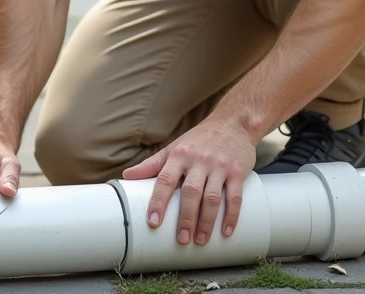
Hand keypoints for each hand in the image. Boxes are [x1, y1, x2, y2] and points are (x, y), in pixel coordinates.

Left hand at [122, 115, 254, 245]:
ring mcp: (220, 166)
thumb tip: (126, 176)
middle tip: (182, 239)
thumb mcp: (173, 148)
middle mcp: (199, 160)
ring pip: (213, 198)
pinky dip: (232, 216)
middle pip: (191, 192)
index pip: (165, 179)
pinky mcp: (238, 172)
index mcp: (179, 155)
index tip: (153, 222)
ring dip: (207, 222)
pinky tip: (226, 231)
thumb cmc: (199, 140)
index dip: (158, 201)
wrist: (233, 123)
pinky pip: (235, 197)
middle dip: (186, 218)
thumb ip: (151, 164)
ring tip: (200, 240)